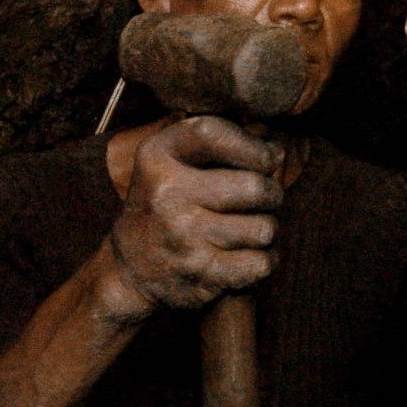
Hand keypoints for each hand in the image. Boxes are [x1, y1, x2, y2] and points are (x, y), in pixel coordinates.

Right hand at [108, 115, 283, 316]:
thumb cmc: (168, 203)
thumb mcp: (173, 160)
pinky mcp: (198, 272)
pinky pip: (260, 263)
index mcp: (158, 156)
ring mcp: (182, 235)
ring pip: (264, 228)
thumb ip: (221, 142)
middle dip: (272, 193)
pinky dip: (266, 260)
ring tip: (251, 228)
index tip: (266, 157)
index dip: (253, 146)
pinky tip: (251, 254)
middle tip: (265, 198)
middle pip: (255, 186)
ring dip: (267, 229)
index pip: (215, 134)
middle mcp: (167, 193)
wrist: (128, 268)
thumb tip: (277, 150)